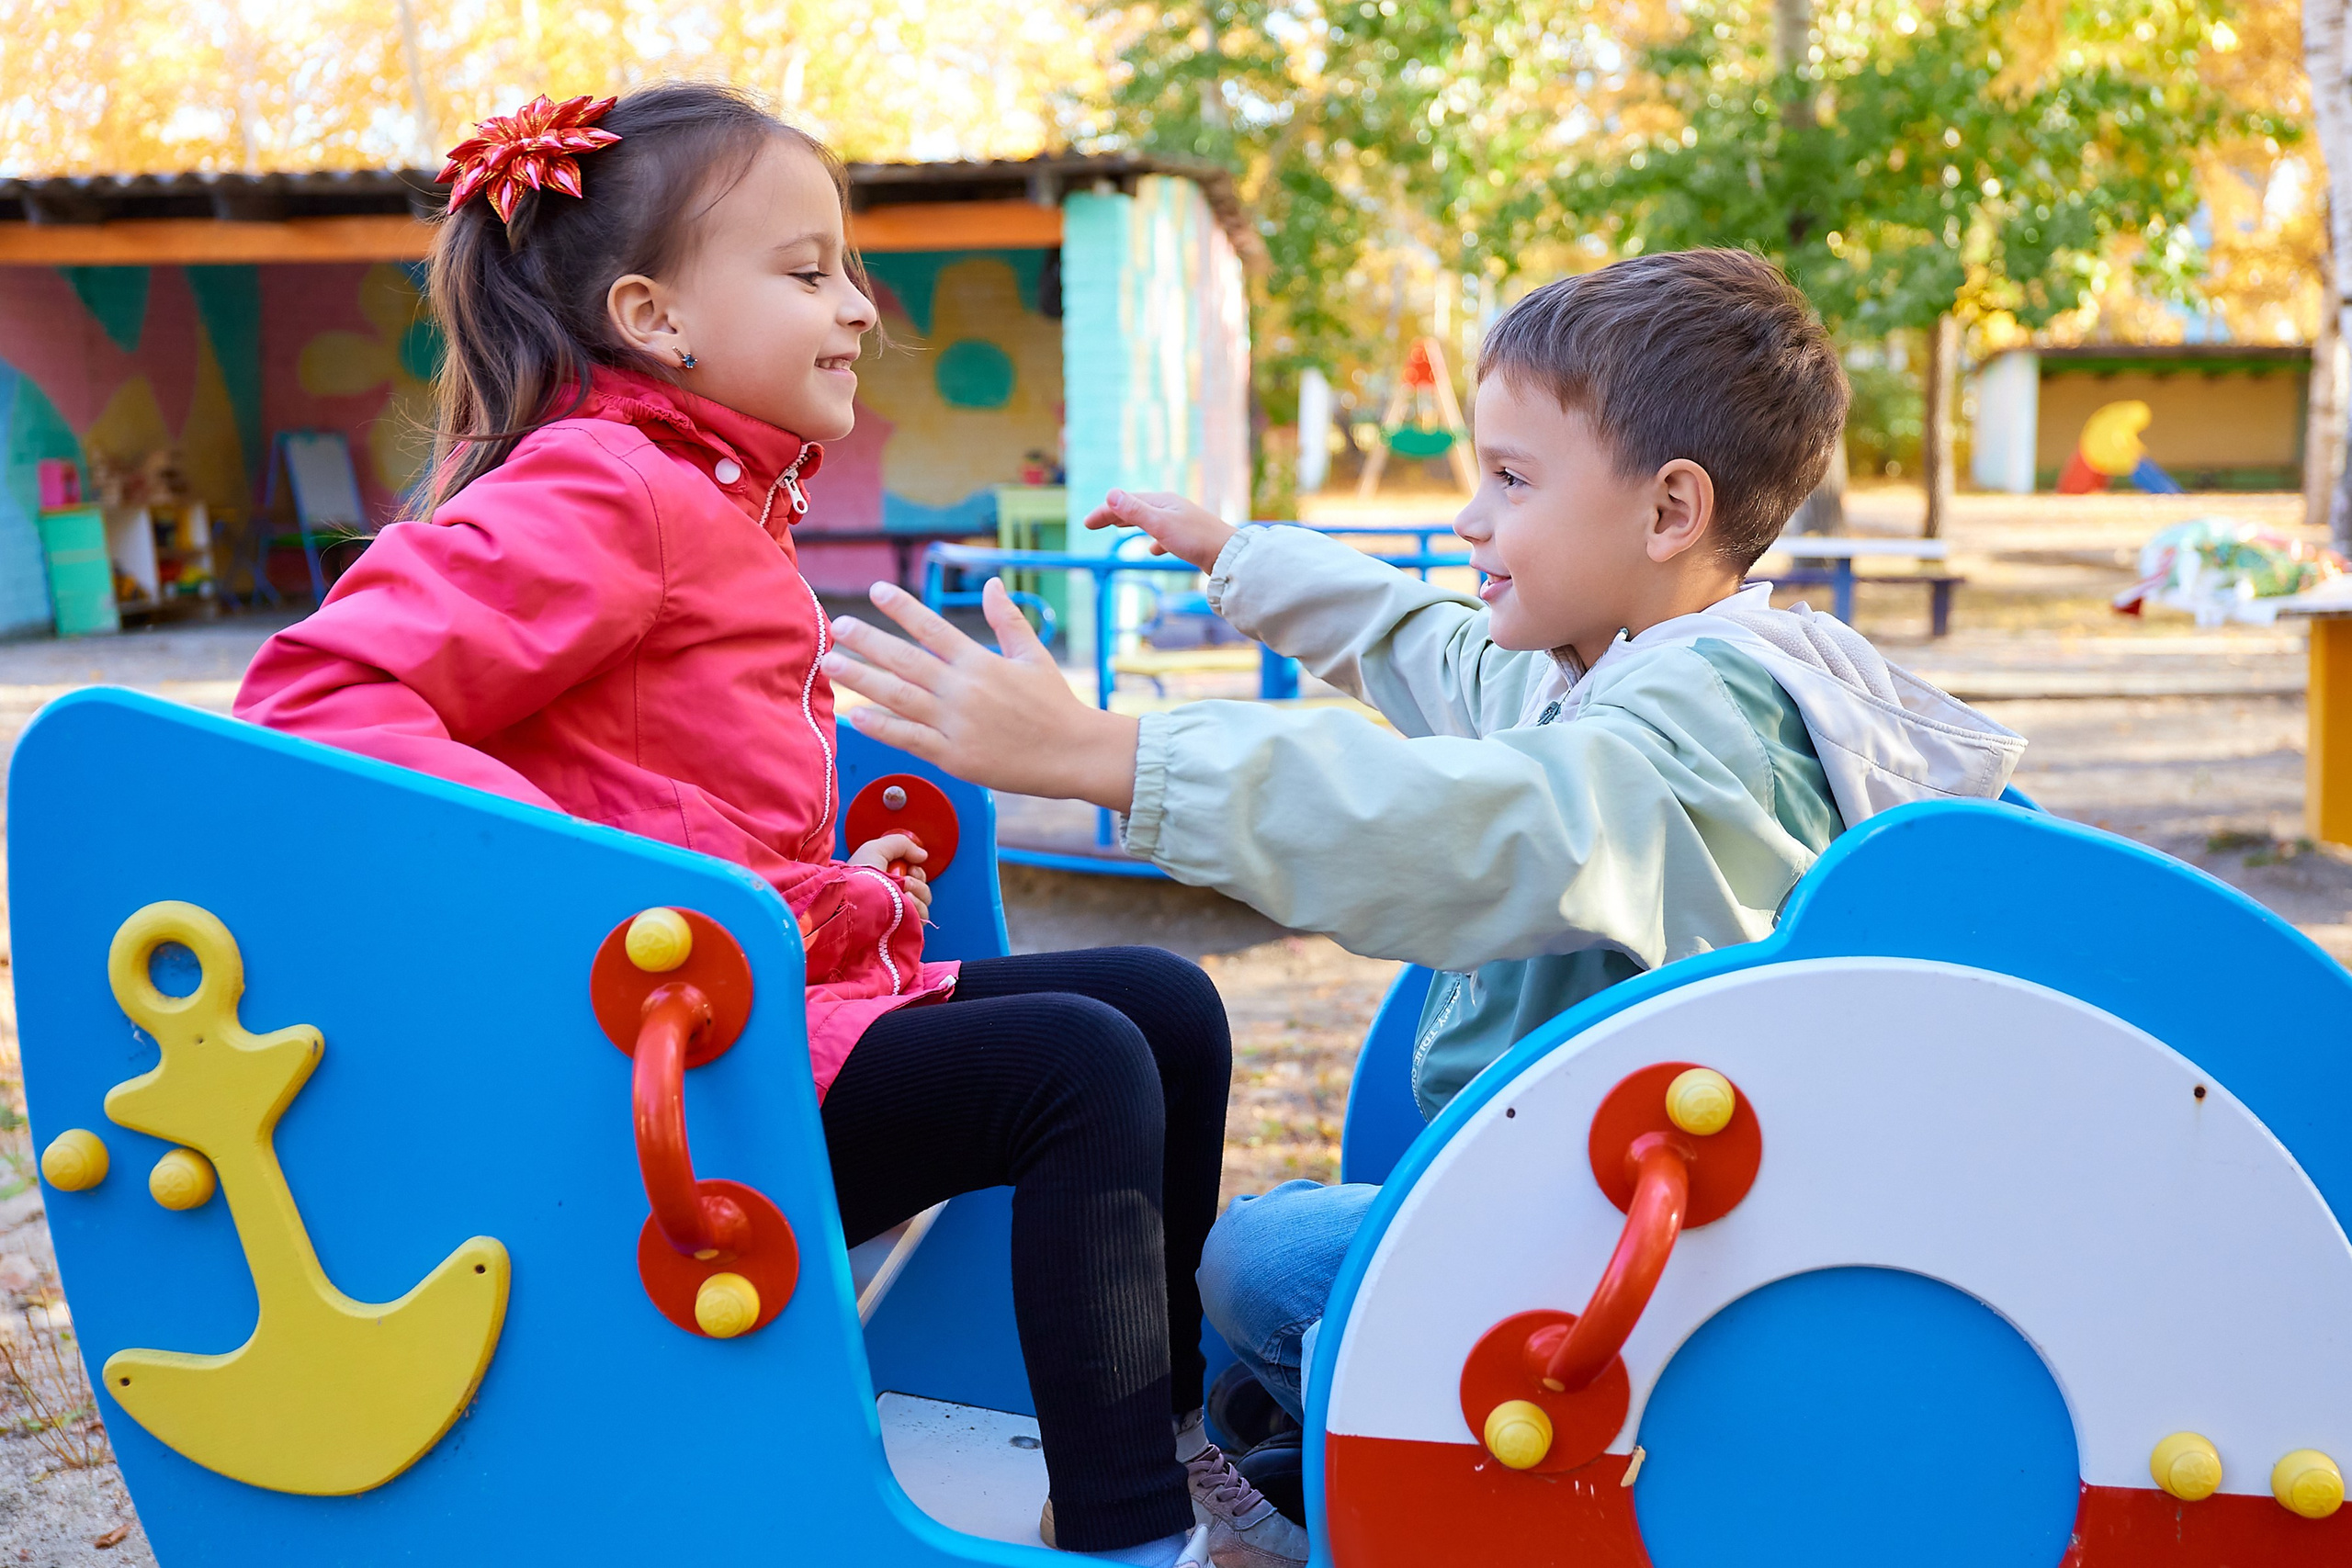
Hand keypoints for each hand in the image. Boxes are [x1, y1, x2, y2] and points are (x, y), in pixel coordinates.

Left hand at [823, 578, 1140, 811]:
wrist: (1073, 753)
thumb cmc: (1054, 704)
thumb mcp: (1033, 656)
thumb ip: (1008, 620)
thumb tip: (994, 584)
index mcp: (981, 662)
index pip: (933, 628)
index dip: (902, 607)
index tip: (876, 590)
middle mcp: (963, 690)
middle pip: (906, 660)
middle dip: (868, 641)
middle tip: (837, 626)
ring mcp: (956, 724)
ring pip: (899, 697)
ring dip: (862, 680)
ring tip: (832, 665)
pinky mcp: (954, 757)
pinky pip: (909, 738)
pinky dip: (881, 726)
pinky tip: (855, 715)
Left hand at [849, 834, 931, 913]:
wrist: (857, 899)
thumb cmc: (860, 876)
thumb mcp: (876, 849)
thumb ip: (902, 844)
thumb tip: (922, 855)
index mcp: (885, 881)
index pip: (913, 876)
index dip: (916, 870)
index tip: (911, 868)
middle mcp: (893, 898)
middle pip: (922, 888)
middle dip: (918, 880)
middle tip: (907, 879)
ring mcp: (899, 915)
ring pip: (924, 902)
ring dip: (919, 892)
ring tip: (905, 890)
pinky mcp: (904, 928)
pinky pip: (922, 918)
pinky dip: (918, 908)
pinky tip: (907, 902)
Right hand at [1081, 489, 1237, 572]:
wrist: (1229, 556)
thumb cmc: (1195, 540)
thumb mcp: (1160, 525)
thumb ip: (1135, 511)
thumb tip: (1110, 494)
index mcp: (1162, 501)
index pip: (1126, 502)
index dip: (1104, 511)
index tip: (1087, 523)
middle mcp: (1171, 508)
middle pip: (1136, 508)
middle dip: (1113, 515)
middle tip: (1093, 525)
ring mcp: (1181, 522)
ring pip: (1150, 520)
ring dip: (1131, 523)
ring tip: (1118, 529)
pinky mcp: (1190, 537)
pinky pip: (1165, 535)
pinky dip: (1153, 540)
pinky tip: (1154, 550)